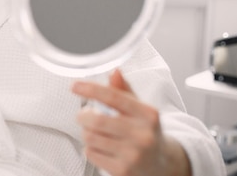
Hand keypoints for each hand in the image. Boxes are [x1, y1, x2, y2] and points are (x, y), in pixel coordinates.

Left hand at [71, 70, 190, 175]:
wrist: (161, 165)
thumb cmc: (146, 132)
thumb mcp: (140, 110)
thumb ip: (124, 91)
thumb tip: (114, 72)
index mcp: (148, 114)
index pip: (114, 97)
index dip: (91, 89)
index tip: (75, 86)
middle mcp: (143, 135)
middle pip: (97, 120)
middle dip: (83, 116)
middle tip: (83, 115)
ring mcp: (133, 155)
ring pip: (91, 138)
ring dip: (86, 132)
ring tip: (94, 132)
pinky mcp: (122, 171)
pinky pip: (92, 154)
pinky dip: (90, 148)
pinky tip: (101, 147)